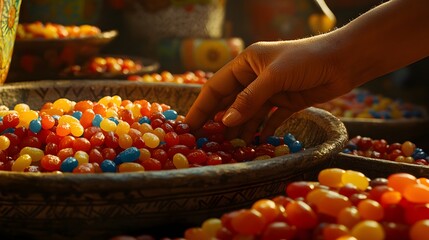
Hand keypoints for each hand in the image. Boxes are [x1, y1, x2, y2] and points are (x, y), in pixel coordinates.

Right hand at [185, 37, 350, 141]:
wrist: (344, 60)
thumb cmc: (306, 60)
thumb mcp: (273, 77)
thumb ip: (249, 99)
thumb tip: (225, 122)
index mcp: (246, 63)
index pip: (217, 87)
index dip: (202, 106)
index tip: (189, 126)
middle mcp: (255, 77)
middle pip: (231, 102)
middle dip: (219, 121)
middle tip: (205, 142)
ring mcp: (271, 90)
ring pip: (249, 113)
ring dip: (241, 129)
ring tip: (231, 148)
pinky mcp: (286, 102)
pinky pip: (269, 119)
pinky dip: (263, 130)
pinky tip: (256, 143)